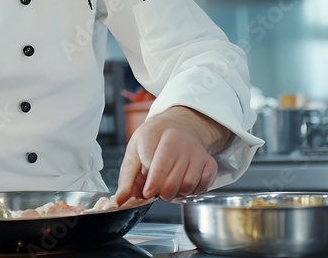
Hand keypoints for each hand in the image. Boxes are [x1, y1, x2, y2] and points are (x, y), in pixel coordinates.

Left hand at [115, 106, 229, 202]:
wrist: (179, 126)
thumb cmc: (154, 140)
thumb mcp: (134, 152)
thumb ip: (126, 179)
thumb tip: (118, 201)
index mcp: (155, 134)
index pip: (155, 167)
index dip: (150, 185)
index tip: (146, 192)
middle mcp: (179, 140)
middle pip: (171, 181)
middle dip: (161, 192)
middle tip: (156, 188)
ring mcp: (196, 151)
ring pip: (187, 186)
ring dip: (176, 193)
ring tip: (168, 184)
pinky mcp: (209, 162)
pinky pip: (201, 187)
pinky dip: (190, 192)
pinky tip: (182, 182)